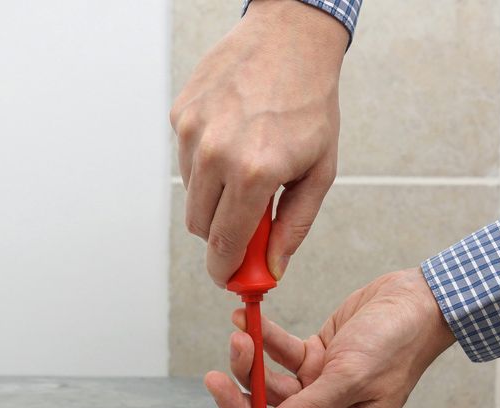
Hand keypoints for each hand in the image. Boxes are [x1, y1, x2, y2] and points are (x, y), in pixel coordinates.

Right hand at [170, 0, 347, 285]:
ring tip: (245, 164)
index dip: (224, 269)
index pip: (223, 243)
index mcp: (254, 172)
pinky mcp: (180, 116)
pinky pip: (185, 161)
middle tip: (246, 222)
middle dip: (220, 233)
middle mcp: (216, 153)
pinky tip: (231, 138)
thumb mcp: (319, 171)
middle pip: (199, 226)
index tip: (228, 276)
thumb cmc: (309, 102)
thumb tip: (272, 267)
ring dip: (213, 195)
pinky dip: (205, 163)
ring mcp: (193, 132)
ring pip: (191, 195)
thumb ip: (293, 226)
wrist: (290, 40)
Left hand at [205, 268, 455, 407]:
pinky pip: (277, 355)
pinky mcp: (313, 360)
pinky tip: (245, 324)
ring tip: (241, 340)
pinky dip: (261, 341)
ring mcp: (317, 388)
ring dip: (249, 365)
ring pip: (267, 386)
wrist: (417, 301)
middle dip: (240, 402)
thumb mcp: (351, 380)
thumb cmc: (400, 344)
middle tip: (218, 381)